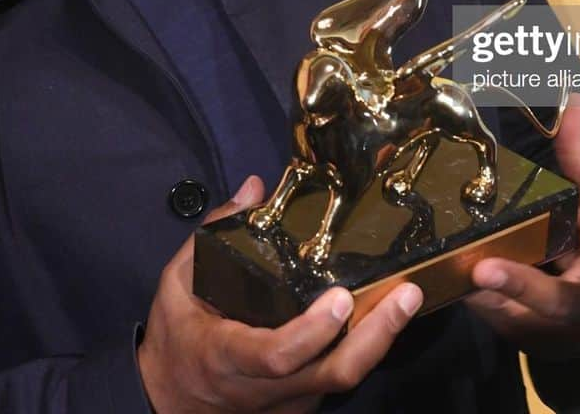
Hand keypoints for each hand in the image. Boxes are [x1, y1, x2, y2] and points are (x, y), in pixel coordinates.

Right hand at [137, 175, 423, 412]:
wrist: (169, 400)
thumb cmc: (175, 335)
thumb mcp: (177, 281)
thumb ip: (214, 233)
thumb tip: (254, 188)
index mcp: (228, 355)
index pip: (277, 355)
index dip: (313, 331)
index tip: (341, 297)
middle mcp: (266, 387)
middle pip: (331, 373)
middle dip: (375, 337)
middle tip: (406, 295)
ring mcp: (290, 400)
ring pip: (342, 378)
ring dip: (380, 340)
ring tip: (410, 296)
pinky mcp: (303, 401)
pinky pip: (339, 375)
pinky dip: (367, 346)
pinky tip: (388, 312)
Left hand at [465, 93, 579, 359]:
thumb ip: (579, 158)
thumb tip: (576, 99)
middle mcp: (579, 301)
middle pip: (553, 298)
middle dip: (521, 285)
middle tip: (485, 270)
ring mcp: (542, 322)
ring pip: (509, 312)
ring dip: (480, 295)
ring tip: (451, 270)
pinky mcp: (510, 328)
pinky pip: (483, 312)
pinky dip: (460, 293)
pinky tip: (429, 272)